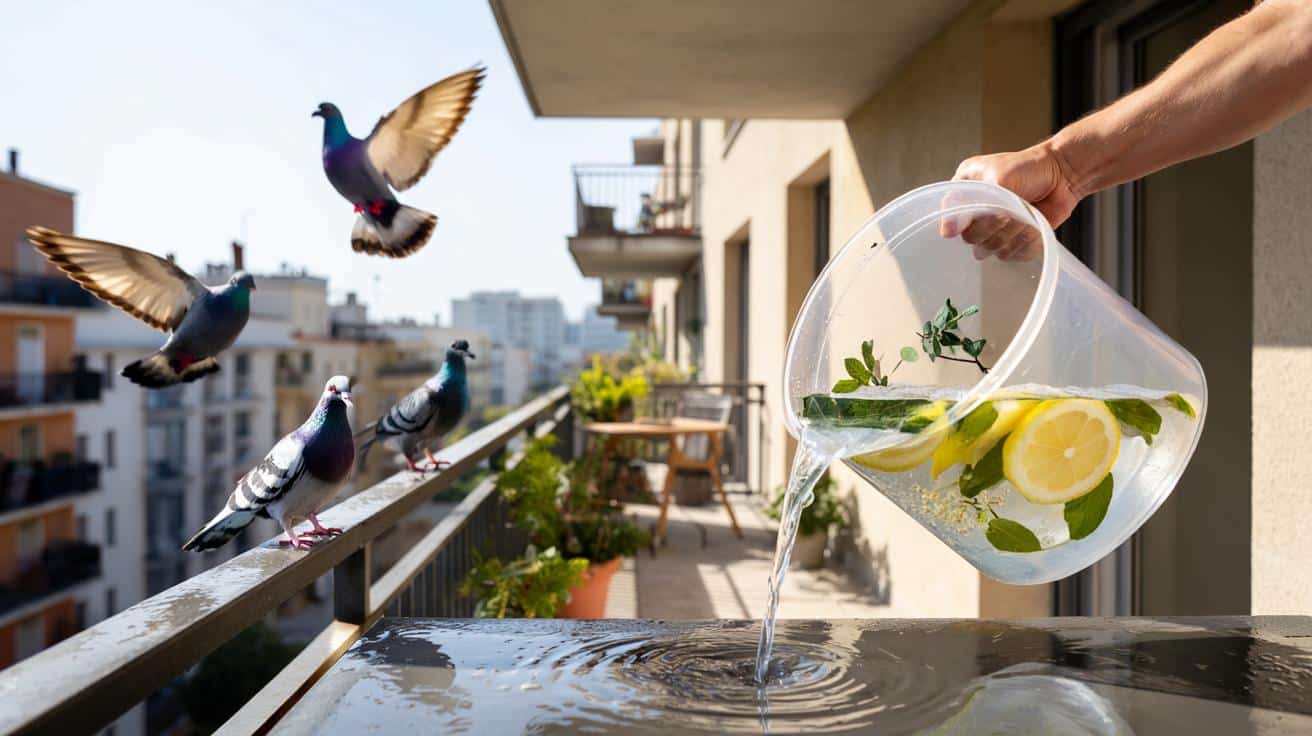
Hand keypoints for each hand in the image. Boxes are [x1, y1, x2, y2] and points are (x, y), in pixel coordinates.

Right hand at [942, 143, 1081, 261]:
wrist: (1062, 175)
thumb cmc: (1028, 168)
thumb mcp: (996, 177)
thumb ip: (972, 203)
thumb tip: (947, 231)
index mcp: (964, 194)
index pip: (951, 220)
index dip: (965, 223)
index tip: (984, 216)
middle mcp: (975, 215)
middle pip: (972, 239)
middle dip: (995, 226)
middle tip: (1009, 211)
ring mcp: (994, 231)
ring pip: (994, 250)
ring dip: (1014, 233)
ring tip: (1026, 212)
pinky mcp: (1013, 244)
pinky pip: (1013, 255)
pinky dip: (1027, 241)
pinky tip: (1033, 224)